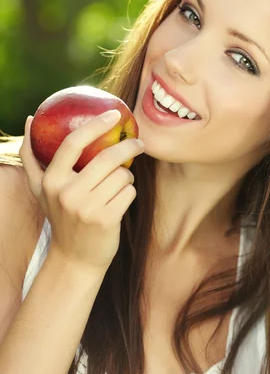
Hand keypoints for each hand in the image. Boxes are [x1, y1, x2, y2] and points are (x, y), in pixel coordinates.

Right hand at [19, 110, 144, 271]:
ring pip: (122, 174)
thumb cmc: (62, 217)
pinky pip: (130, 191)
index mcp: (51, 181)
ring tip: (119, 184)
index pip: (73, 143)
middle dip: (129, 146)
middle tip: (138, 142)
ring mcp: (87, 208)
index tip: (114, 114)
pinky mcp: (107, 219)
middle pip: (107, 157)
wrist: (75, 259)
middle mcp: (67, 193)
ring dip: (127, 176)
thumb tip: (27, 119)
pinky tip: (120, 200)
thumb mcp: (41, 190)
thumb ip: (32, 157)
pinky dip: (130, 192)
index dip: (95, 125)